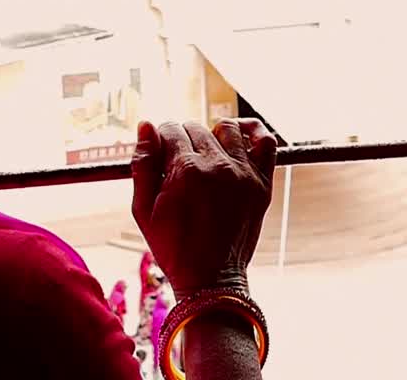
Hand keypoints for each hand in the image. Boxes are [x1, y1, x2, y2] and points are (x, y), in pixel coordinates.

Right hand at [130, 119, 277, 298]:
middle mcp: (217, 166)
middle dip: (182, 140)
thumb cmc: (172, 247)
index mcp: (184, 171)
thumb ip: (143, 164)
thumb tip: (146, 126)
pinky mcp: (262, 183)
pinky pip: (264, 141)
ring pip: (225, 129)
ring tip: (204, 157)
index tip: (160, 157)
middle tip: (178, 166)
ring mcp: (243, 174)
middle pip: (195, 128)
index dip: (160, 140)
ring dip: (211, 136)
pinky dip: (252, 131)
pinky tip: (237, 138)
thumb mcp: (142, 210)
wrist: (210, 280)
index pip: (170, 129)